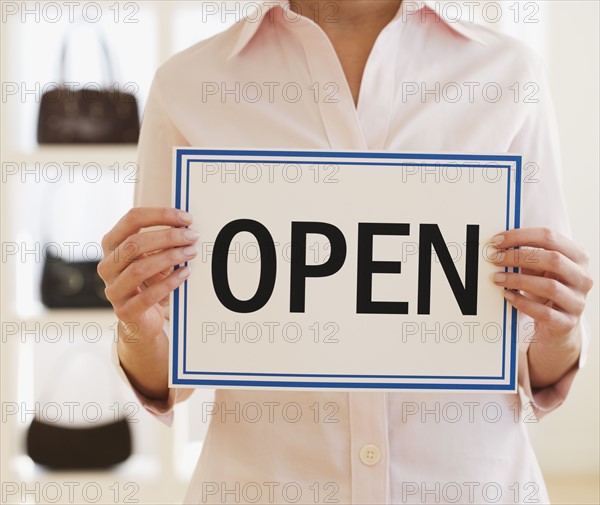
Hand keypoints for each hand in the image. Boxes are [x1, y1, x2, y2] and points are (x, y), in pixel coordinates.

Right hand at [98, 207, 199, 341]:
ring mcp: (113, 290)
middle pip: (134, 243)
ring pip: (139, 269)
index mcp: (112, 245)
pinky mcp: (125, 312)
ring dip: (170, 258)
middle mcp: (108, 266)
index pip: (132, 219)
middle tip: (192, 236)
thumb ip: (162, 241)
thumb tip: (186, 225)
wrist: (142, 320)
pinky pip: (148, 296)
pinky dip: (170, 282)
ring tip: (191, 252)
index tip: (186, 218)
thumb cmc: (148, 283)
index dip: (161, 215)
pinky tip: (185, 273)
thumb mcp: (153, 258)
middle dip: (168, 237)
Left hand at [490, 227, 592, 349]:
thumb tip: (499, 247)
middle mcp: (582, 278)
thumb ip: (528, 257)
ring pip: (550, 287)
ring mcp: (577, 301)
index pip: (550, 237)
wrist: (558, 325)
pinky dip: (523, 303)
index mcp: (578, 257)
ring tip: (497, 278)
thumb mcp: (540, 270)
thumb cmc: (546, 289)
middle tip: (495, 259)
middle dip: (518, 257)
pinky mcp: (568, 323)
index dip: (521, 236)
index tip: (496, 241)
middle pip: (553, 259)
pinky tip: (508, 296)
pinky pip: (544, 312)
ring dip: (518, 280)